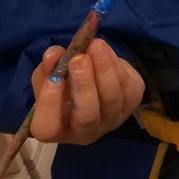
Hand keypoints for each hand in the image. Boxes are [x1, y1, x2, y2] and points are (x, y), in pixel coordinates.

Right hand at [30, 40, 144, 145]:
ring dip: (104, 69)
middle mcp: (86, 132)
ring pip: (111, 98)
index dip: (50, 104)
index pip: (48, 128)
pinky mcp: (132, 103)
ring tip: (95, 45)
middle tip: (79, 59)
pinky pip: (128, 86)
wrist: (93, 85)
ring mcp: (112, 120)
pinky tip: (106, 51)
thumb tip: (54, 54)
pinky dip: (117, 65)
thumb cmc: (62, 88)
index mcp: (57, 130)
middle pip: (87, 115)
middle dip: (84, 85)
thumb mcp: (47, 77)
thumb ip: (48, 67)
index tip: (54, 78)